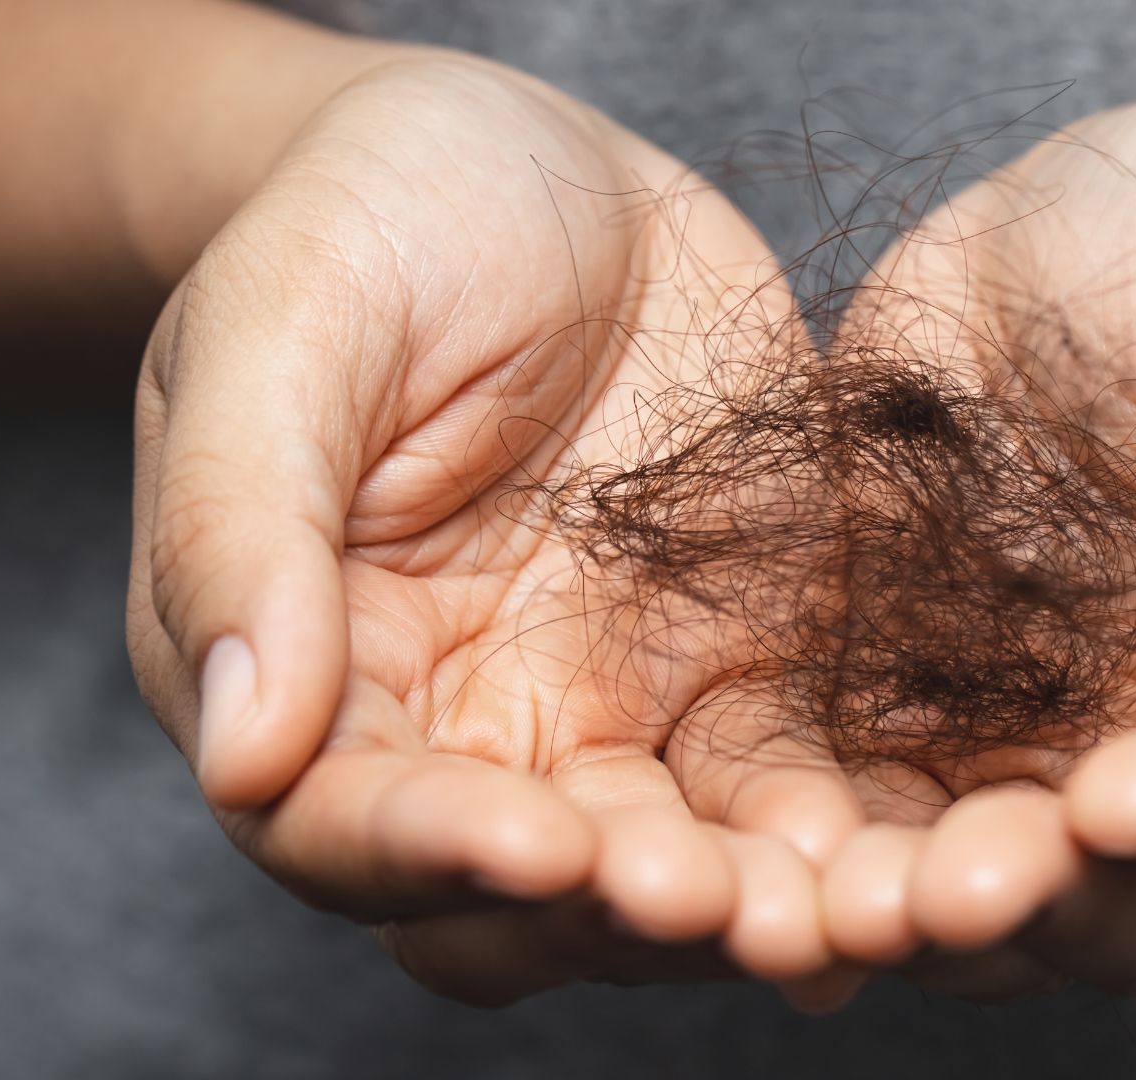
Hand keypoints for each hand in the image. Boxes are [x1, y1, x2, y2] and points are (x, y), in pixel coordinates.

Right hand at [126, 53, 841, 1002]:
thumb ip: (242, 530)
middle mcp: (461, 725)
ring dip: (740, 906)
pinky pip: (782, 780)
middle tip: (707, 902)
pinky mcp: (732, 668)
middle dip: (608, 915)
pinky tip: (893, 850)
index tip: (542, 844)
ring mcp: (607, 707)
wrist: (535, 173)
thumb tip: (245, 750)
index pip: (344, 824)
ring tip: (827, 905)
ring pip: (664, 868)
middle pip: (515, 896)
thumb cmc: (368, 225)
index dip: (435, 854)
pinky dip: (832, 831)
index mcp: (317, 671)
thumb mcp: (281, 334)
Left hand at [807, 86, 1135, 995]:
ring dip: (899, 901)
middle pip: (1118, 903)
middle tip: (953, 889)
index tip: (1128, 798)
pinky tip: (734, 833)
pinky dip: (790, 824)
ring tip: (833, 895)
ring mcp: (1022, 737)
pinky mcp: (894, 687)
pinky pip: (838, 780)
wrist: (1127, 212)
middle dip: (1038, 905)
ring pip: (964, 872)